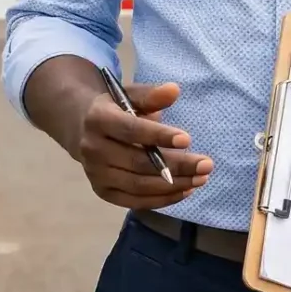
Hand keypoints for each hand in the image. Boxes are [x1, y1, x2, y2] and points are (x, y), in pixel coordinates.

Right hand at [71, 80, 211, 210]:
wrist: (83, 129)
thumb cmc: (116, 110)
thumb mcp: (131, 96)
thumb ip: (151, 95)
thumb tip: (174, 90)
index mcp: (98, 119)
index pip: (131, 130)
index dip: (159, 135)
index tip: (187, 139)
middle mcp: (93, 149)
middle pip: (138, 162)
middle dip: (176, 165)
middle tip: (207, 165)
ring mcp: (96, 174)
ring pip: (138, 185)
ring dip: (173, 185)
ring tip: (201, 179)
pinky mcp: (102, 192)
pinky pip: (135, 201)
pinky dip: (162, 199)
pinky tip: (185, 190)